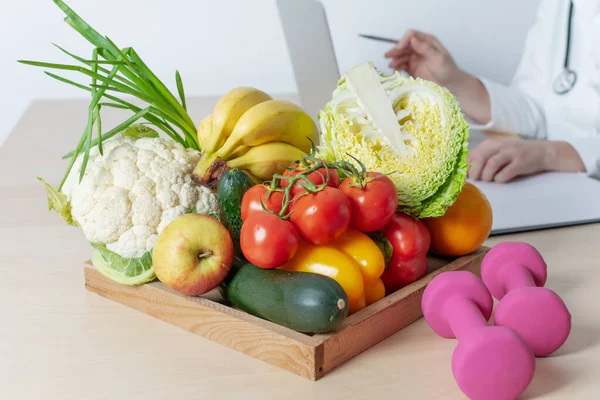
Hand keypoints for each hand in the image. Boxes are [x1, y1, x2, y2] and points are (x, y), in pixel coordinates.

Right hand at [384, 30, 490, 123]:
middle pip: (404, 45)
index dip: (404, 40)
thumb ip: (426, 49)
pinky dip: (396, 67)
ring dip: (395, 58)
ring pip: (401, 55)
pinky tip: (394, 69)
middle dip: (395, 49)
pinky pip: (402, 66)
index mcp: (428, 42)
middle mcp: (420, 48)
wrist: (450, 86)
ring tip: (391, 65)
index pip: (412, 35)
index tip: (399, 48)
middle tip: (388, 56)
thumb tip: (412, 40)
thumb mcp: (439, 58)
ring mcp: (415, 59)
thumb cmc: (448, 71)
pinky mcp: (412, 69)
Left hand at [467, 139, 585, 182]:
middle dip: (475, 172)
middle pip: (479, 159)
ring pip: (491, 164)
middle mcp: (500, 146)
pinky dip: (500, 179)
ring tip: (489, 180)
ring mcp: (511, 153)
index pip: (472, 155)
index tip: (468, 177)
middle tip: (476, 180)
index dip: (467, 168)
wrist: (543, 152)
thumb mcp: (498, 152)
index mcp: (490, 144)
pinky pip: (506, 172)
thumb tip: (466, 172)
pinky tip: (501, 180)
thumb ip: (483, 159)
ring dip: (487, 176)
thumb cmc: (515, 155)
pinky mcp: (521, 162)